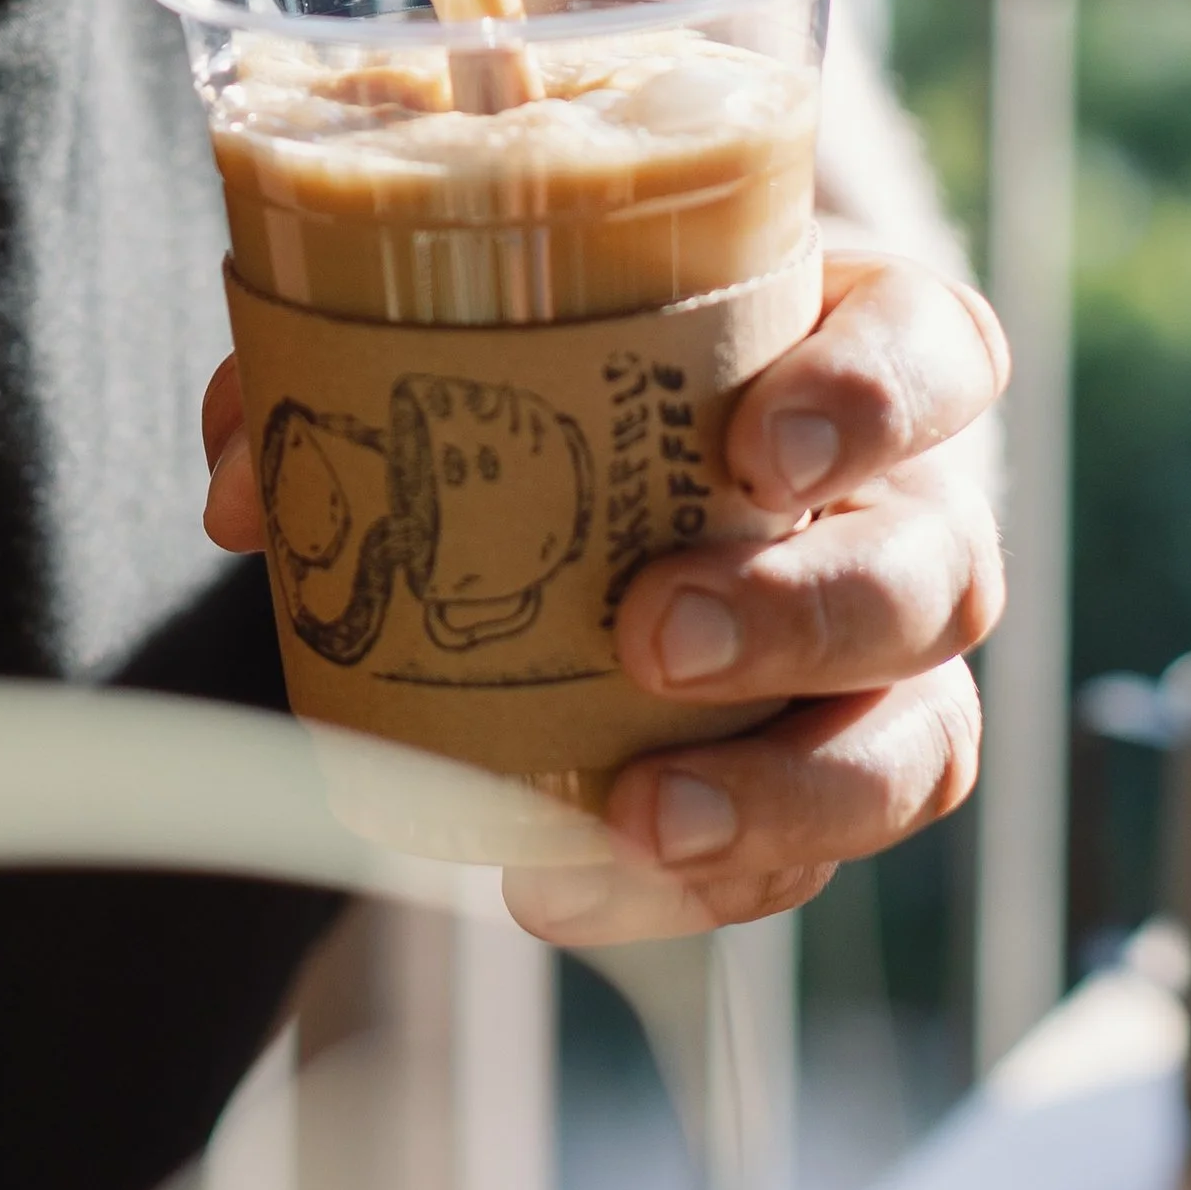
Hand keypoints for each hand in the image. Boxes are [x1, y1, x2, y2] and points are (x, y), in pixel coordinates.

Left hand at [200, 253, 1007, 944]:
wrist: (605, 451)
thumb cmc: (580, 345)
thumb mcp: (498, 298)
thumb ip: (365, 343)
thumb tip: (247, 485)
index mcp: (862, 348)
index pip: (938, 355)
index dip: (873, 402)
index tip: (752, 450)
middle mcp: (910, 510)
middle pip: (943, 574)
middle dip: (809, 617)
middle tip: (654, 637)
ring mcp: (884, 665)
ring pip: (916, 745)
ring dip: (784, 795)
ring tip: (640, 817)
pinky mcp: (820, 775)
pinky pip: (804, 859)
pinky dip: (699, 889)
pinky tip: (571, 891)